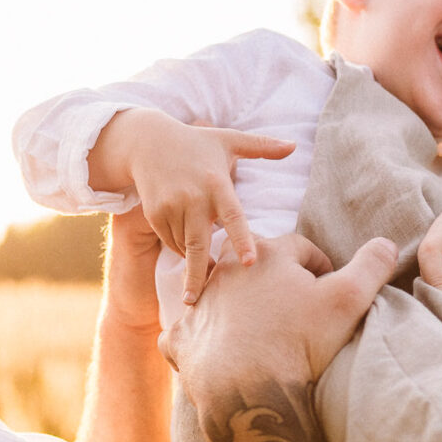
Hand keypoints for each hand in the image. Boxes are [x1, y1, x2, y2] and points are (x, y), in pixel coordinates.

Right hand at [98, 109, 292, 305]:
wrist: (147, 143)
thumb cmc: (196, 143)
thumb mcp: (227, 140)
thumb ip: (261, 146)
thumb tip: (294, 146)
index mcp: (216, 184)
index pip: (233, 217)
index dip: (242, 240)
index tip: (249, 263)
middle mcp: (193, 199)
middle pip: (198, 246)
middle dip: (198, 276)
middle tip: (198, 301)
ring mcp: (171, 208)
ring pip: (185, 247)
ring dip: (193, 260)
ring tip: (200, 273)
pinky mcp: (155, 215)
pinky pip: (171, 241)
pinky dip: (180, 247)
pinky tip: (185, 243)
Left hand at [162, 233, 398, 397]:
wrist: (247, 392)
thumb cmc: (298, 343)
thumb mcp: (348, 300)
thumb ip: (371, 266)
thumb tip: (387, 244)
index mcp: (267, 256)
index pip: (299, 248)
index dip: (318, 265)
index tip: (327, 286)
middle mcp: (225, 271)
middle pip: (253, 265)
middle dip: (272, 279)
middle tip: (292, 306)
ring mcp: (199, 305)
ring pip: (216, 294)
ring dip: (234, 305)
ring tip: (257, 329)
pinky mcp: (181, 339)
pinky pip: (185, 331)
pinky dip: (197, 338)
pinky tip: (211, 350)